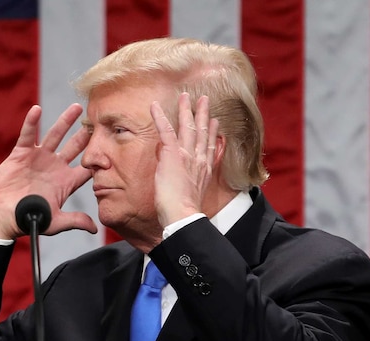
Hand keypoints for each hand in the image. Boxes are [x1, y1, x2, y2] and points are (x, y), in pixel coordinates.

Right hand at [0, 103, 96, 239]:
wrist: (2, 216)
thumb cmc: (27, 220)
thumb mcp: (55, 221)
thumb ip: (75, 220)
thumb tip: (95, 228)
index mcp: (65, 182)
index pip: (87, 167)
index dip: (99, 158)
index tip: (112, 145)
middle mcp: (55, 167)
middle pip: (75, 147)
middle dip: (86, 134)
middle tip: (99, 120)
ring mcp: (39, 158)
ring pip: (55, 135)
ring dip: (65, 121)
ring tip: (77, 107)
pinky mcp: (21, 154)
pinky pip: (28, 135)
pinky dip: (31, 122)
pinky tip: (37, 110)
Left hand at [151, 93, 218, 226]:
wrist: (183, 215)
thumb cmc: (184, 211)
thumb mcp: (192, 194)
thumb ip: (189, 182)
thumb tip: (181, 176)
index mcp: (204, 170)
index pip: (210, 147)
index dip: (212, 133)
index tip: (215, 123)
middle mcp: (198, 159)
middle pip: (202, 132)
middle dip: (203, 115)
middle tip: (204, 100)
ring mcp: (186, 155)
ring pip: (187, 127)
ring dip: (186, 110)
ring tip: (186, 96)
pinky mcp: (172, 154)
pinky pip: (165, 130)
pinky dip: (160, 117)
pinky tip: (154, 106)